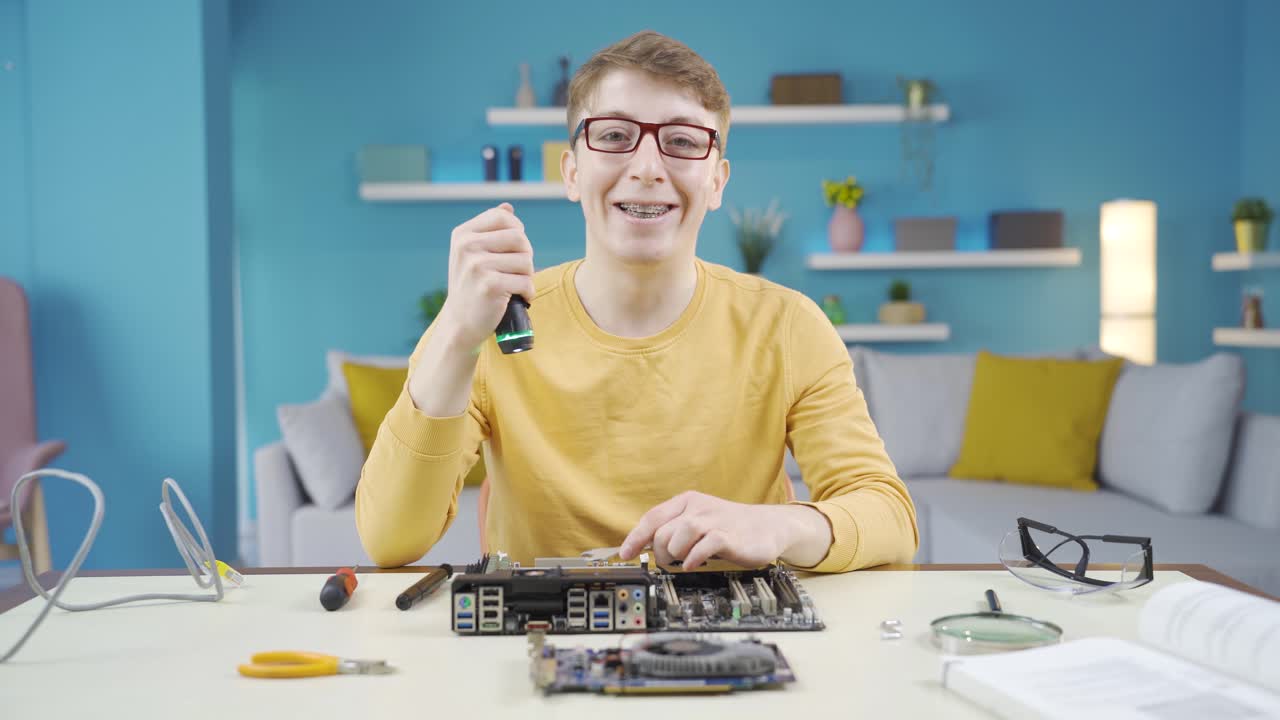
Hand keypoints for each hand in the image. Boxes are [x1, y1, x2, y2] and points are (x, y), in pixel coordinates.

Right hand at [436, 202, 535, 351]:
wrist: (460, 323)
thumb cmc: (471, 286)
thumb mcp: (472, 254)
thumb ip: (489, 230)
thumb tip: (508, 206)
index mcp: (462, 234)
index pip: (504, 216)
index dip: (517, 231)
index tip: (513, 250)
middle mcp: (467, 247)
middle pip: (519, 237)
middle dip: (525, 255)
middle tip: (517, 271)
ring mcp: (477, 265)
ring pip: (526, 260)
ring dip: (527, 275)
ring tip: (514, 285)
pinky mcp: (490, 285)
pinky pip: (526, 282)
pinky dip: (528, 292)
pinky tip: (518, 298)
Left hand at [618, 491, 831, 569]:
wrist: (768, 527)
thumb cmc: (729, 527)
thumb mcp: (699, 522)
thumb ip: (675, 530)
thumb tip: (646, 546)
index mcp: (688, 502)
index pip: (653, 517)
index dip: (635, 537)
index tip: (625, 555)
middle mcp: (699, 508)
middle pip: (663, 530)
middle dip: (659, 552)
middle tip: (668, 562)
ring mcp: (715, 520)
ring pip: (680, 534)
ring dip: (675, 553)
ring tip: (682, 561)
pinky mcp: (729, 536)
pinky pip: (705, 544)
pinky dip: (694, 557)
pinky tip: (694, 564)